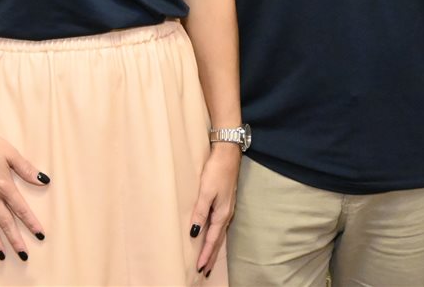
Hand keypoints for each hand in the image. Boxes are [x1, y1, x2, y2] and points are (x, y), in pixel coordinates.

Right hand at [0, 119, 48, 260]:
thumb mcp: (11, 153)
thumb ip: (26, 169)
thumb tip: (43, 181)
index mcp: (4, 185)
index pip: (21, 209)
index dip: (31, 223)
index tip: (40, 234)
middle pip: (5, 222)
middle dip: (15, 239)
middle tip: (23, 254)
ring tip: (1, 254)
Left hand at [188, 143, 239, 276]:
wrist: (228, 153)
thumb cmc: (216, 171)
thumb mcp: (206, 192)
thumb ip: (200, 212)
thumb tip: (195, 233)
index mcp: (222, 213)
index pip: (212, 239)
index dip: (206, 254)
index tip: (200, 268)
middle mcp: (226, 214)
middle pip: (218, 240)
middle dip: (211, 256)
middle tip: (205, 271)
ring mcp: (227, 208)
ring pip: (219, 234)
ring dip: (214, 248)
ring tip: (209, 260)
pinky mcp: (225, 202)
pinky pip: (220, 226)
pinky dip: (215, 236)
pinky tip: (213, 236)